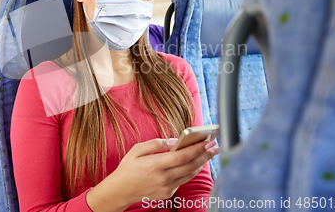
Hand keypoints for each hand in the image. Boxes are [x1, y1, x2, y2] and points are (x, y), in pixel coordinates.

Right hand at [86, 138, 218, 210]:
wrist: (120, 191)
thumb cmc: (128, 168)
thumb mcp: (137, 150)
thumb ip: (156, 144)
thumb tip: (174, 141)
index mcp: (156, 165)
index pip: (183, 156)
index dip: (198, 149)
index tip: (208, 141)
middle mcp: (164, 178)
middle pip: (191, 166)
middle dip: (205, 155)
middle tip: (214, 146)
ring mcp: (167, 188)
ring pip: (189, 174)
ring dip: (201, 163)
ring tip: (208, 154)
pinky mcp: (167, 193)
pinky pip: (183, 181)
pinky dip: (190, 171)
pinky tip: (194, 164)